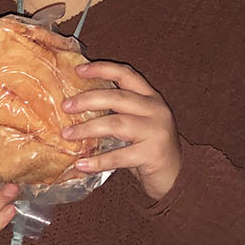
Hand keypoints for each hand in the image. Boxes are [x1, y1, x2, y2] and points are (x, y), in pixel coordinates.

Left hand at [62, 60, 181, 201]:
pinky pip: (119, 156)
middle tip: (65, 107)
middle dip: (88, 100)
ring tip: (67, 135)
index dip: (102, 69)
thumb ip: (116, 111)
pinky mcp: (153, 154)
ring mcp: (156, 131)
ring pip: (116, 124)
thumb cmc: (148, 146)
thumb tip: (75, 106)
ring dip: (87, 129)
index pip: (126, 74)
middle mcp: (156, 110)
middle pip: (118, 97)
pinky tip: (81, 164)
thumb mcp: (136, 122)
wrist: (179, 175)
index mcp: (150, 97)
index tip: (78, 69)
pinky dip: (98, 161)